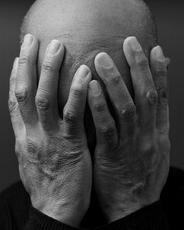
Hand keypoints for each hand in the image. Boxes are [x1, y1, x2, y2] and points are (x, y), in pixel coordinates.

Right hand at [8, 34, 91, 226]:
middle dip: (26, 64)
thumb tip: (28, 124)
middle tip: (30, 40)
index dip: (13, 77)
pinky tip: (83, 74)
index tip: (16, 59)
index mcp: (22, 137)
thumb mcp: (30, 160)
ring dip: (49, 70)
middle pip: (23, 92)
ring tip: (56, 46)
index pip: (13, 102)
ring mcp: (48, 138)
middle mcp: (30, 134)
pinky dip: (75, 92)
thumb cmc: (45, 186)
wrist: (53, 210)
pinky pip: (72, 114)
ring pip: (43, 98)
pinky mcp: (69, 145)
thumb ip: (29, 138)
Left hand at [87, 36, 169, 221]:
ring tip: (101, 58)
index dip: (160, 73)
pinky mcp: (112, 155)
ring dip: (115, 81)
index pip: (162, 98)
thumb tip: (143, 105)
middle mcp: (148, 136)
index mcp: (157, 134)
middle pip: (147, 95)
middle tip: (129, 42)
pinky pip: (106, 127)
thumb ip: (147, 127)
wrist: (132, 209)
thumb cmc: (136, 178)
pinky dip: (99, 106)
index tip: (154, 50)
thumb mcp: (150, 150)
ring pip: (127, 107)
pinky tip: (90, 88)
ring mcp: (131, 145)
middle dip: (138, 67)